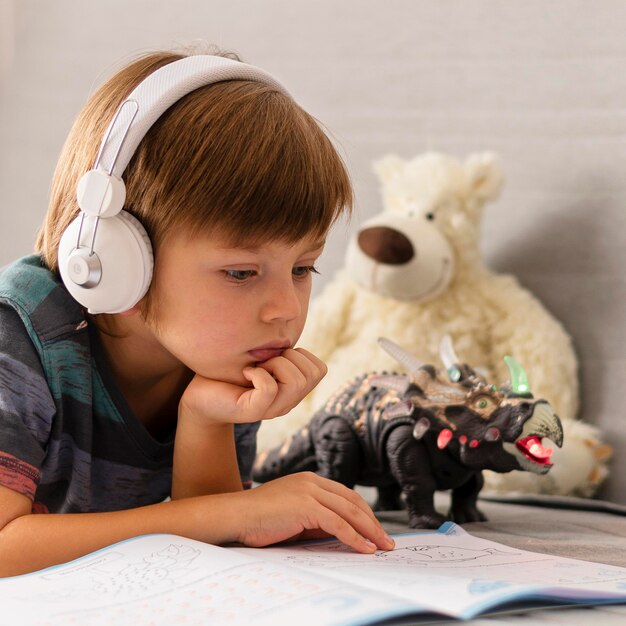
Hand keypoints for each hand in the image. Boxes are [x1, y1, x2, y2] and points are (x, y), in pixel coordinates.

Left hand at [180, 347, 326, 425]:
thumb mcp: (263, 355)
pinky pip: (269, 388)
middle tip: (264, 361)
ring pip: (296, 381)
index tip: (275, 355)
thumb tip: (289, 320)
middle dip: (288, 357)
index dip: (300, 355)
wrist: (201, 395)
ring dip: (275, 364)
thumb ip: (281, 348)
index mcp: (294, 390)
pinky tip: (246, 373)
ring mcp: (272, 409)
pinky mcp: (253, 412)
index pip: (320, 369)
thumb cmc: (230, 370)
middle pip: (311, 374)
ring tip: (256, 367)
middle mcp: (288, 402)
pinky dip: (258, 374)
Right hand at [232, 472, 394, 553]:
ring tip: (382, 547)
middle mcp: (312, 481)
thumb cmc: (260, 520)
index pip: (346, 495)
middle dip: (372, 522)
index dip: (364, 512)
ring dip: (369, 531)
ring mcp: (309, 491)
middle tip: (386, 540)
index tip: (376, 529)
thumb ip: (316, 520)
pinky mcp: (305, 505)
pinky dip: (354, 537)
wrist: (235, 516)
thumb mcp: (294, 518)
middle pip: (352, 501)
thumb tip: (342, 533)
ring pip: (349, 511)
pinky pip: (338, 523)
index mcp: (310, 480)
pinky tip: (364, 549)